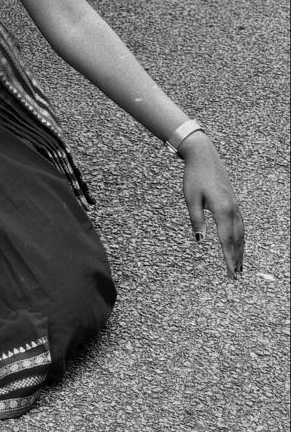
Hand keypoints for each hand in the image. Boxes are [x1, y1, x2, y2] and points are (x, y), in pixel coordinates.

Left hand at [180, 135, 244, 276]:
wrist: (203, 156)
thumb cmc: (194, 176)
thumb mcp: (190, 198)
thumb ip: (196, 219)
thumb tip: (200, 240)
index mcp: (222, 209)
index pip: (226, 239)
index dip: (228, 257)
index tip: (230, 273)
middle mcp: (232, 209)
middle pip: (237, 240)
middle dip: (236, 258)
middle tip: (235, 276)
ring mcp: (235, 206)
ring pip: (241, 233)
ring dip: (240, 250)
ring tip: (239, 266)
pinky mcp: (233, 203)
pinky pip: (240, 225)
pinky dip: (240, 238)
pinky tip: (237, 244)